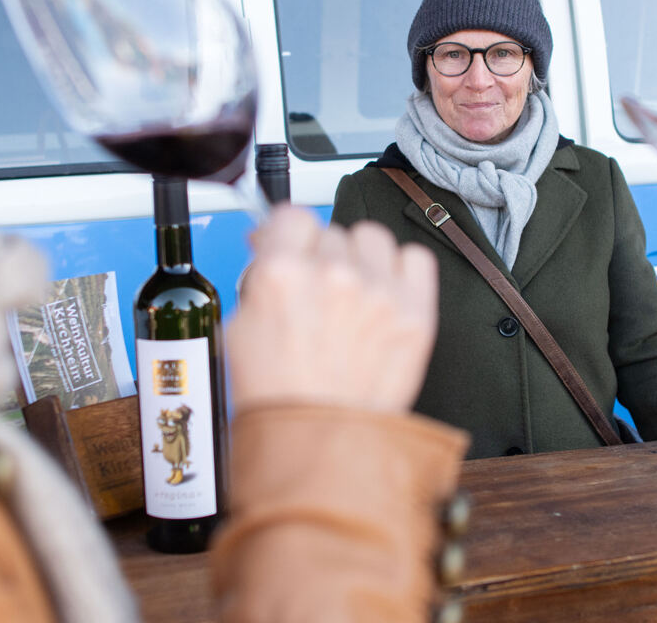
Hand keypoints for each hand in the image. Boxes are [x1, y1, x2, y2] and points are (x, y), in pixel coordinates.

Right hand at [227, 206, 437, 413]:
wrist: (322, 441)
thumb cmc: (282, 395)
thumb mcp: (240, 327)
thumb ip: (259, 276)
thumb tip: (269, 243)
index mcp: (282, 273)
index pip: (292, 215)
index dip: (290, 234)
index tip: (293, 246)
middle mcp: (333, 274)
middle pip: (331, 232)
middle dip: (322, 258)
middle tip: (318, 293)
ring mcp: (379, 291)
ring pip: (372, 238)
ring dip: (361, 258)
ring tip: (354, 294)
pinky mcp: (415, 311)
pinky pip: (415, 258)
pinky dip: (402, 270)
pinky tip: (385, 295)